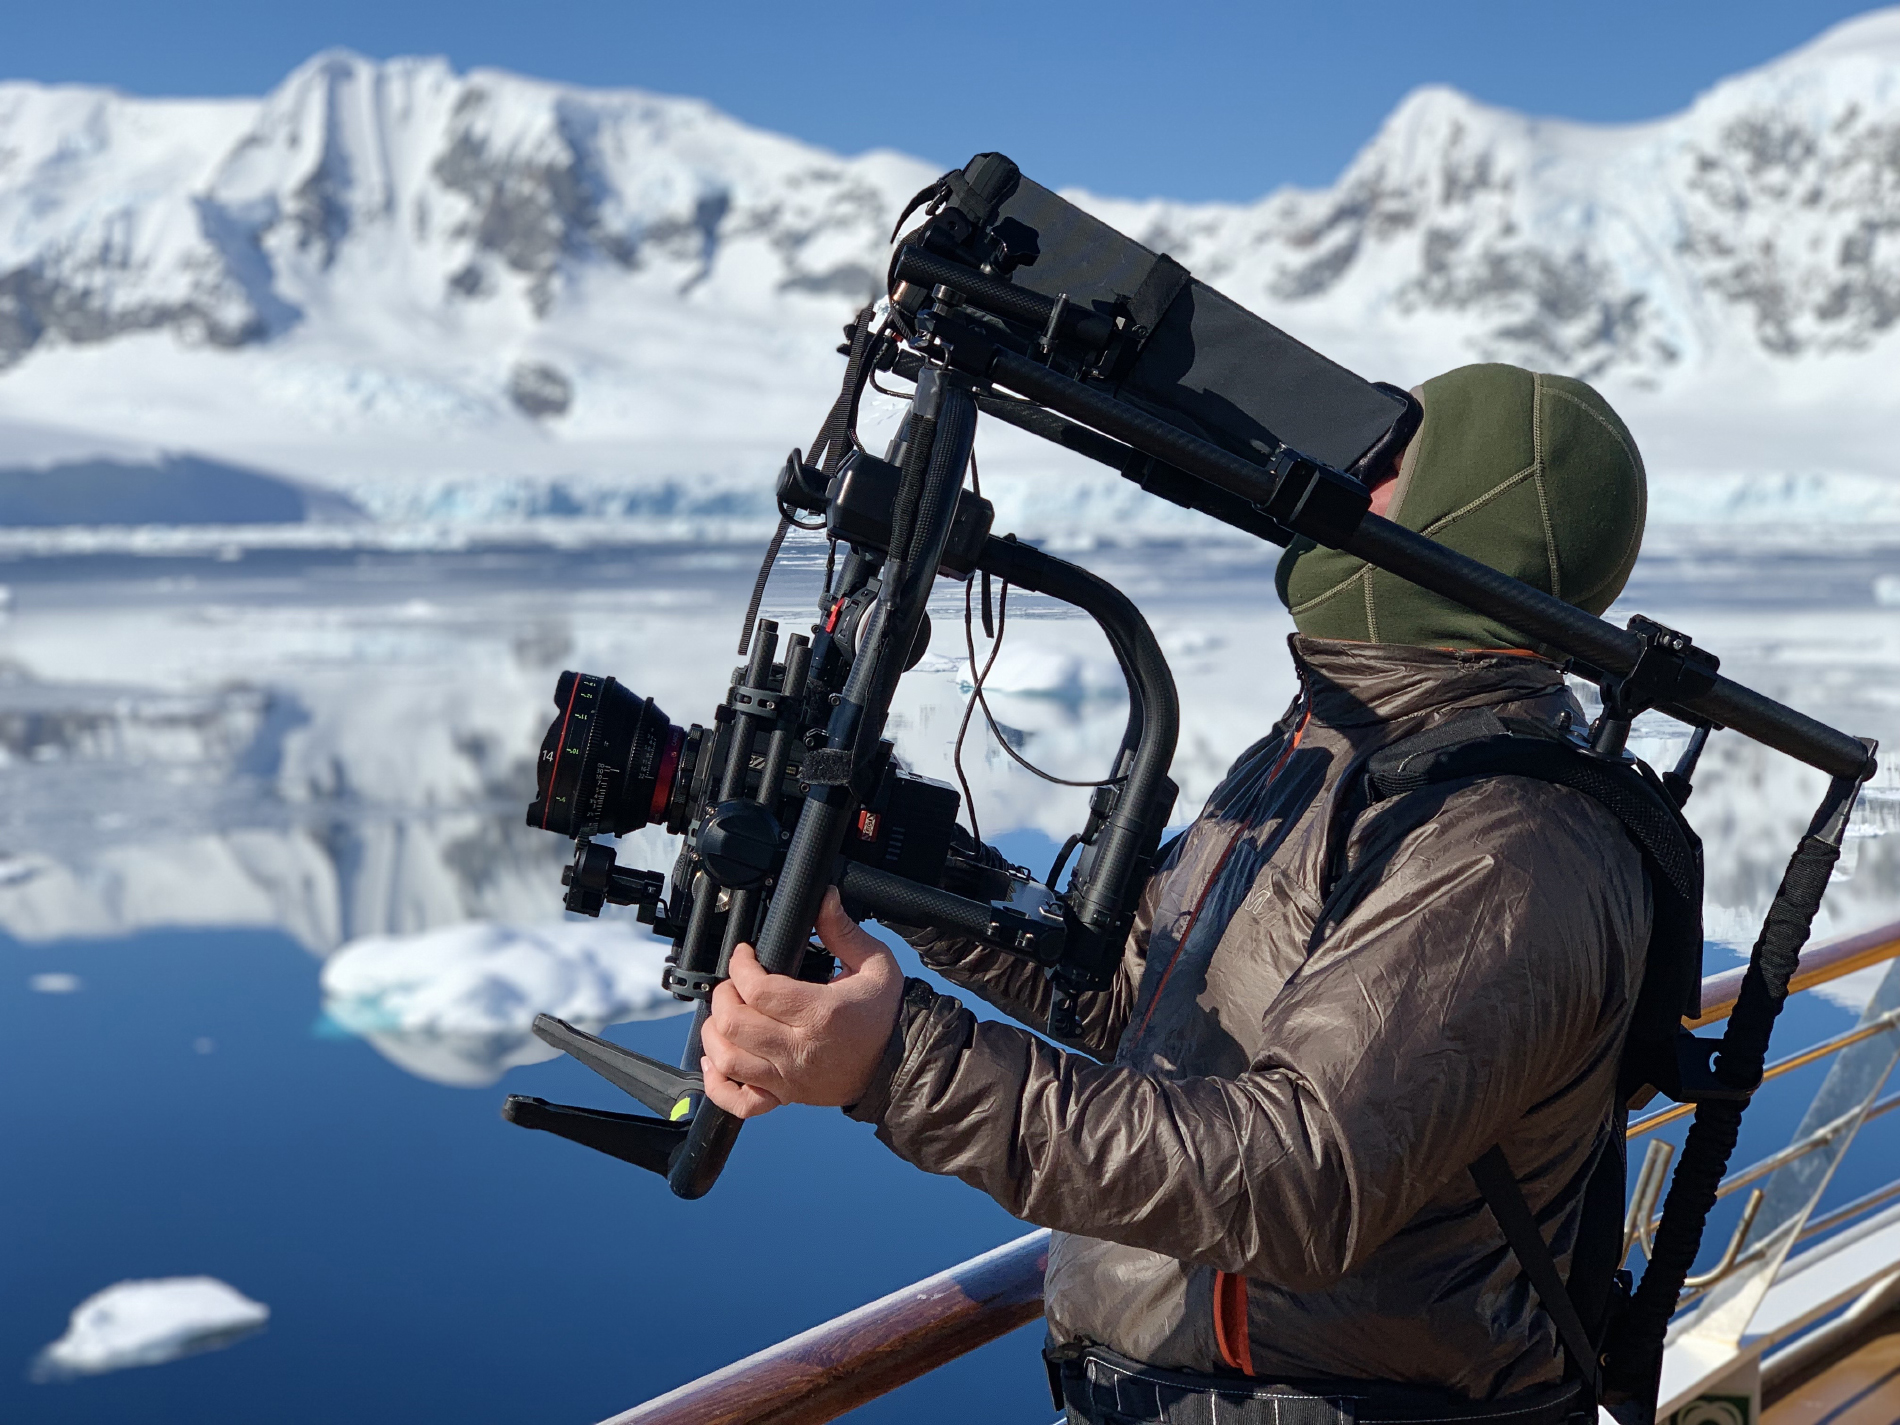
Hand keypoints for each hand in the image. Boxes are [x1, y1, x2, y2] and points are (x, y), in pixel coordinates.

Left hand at [700, 888, 904, 1118]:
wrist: (899, 1064)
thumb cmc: (885, 1014)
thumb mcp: (875, 964)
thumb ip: (842, 930)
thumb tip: (824, 897)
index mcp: (821, 1013)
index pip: (758, 989)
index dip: (741, 965)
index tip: (745, 954)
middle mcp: (800, 1049)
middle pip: (734, 1024)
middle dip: (723, 995)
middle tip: (735, 983)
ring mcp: (789, 1078)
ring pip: (728, 1060)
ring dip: (714, 1033)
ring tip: (726, 1015)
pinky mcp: (786, 1097)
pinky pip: (739, 1102)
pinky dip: (718, 1083)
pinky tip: (718, 1060)